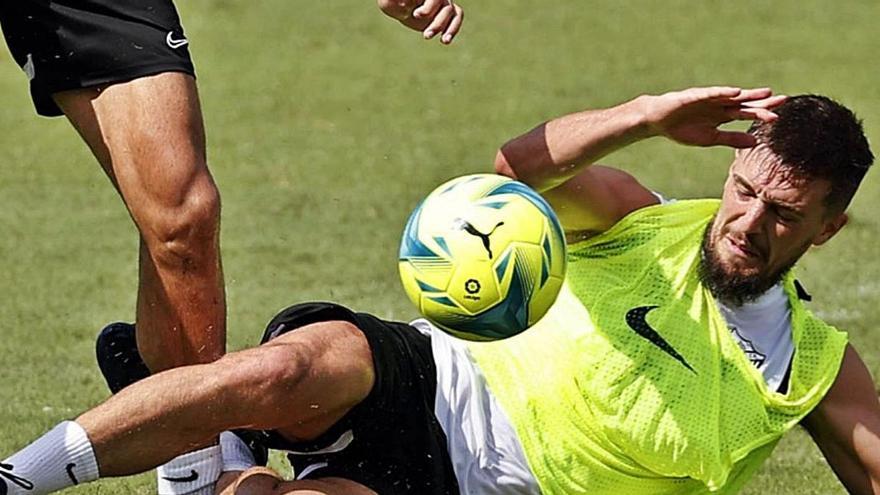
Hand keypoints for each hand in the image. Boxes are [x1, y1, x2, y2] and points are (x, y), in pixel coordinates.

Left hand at [377, 0, 463, 43]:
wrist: (401, 8)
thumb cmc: (393, 3)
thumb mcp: (389, 3)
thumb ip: (393, 2)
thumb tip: (405, 5)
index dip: (428, 7)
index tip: (416, 15)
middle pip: (444, 4)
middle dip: (435, 20)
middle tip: (424, 34)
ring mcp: (443, 1)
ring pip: (451, 11)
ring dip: (440, 27)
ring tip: (426, 37)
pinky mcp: (447, 13)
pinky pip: (457, 17)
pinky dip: (453, 29)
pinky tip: (444, 41)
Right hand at [641, 86, 786, 147]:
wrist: (657, 121)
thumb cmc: (682, 129)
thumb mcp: (709, 138)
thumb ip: (731, 139)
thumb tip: (755, 141)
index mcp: (722, 115)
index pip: (746, 113)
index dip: (761, 114)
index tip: (778, 117)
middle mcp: (718, 104)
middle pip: (744, 102)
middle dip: (762, 101)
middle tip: (783, 100)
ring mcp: (707, 99)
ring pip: (732, 96)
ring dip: (748, 95)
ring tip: (766, 93)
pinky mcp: (694, 96)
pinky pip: (711, 94)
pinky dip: (723, 92)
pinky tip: (735, 92)